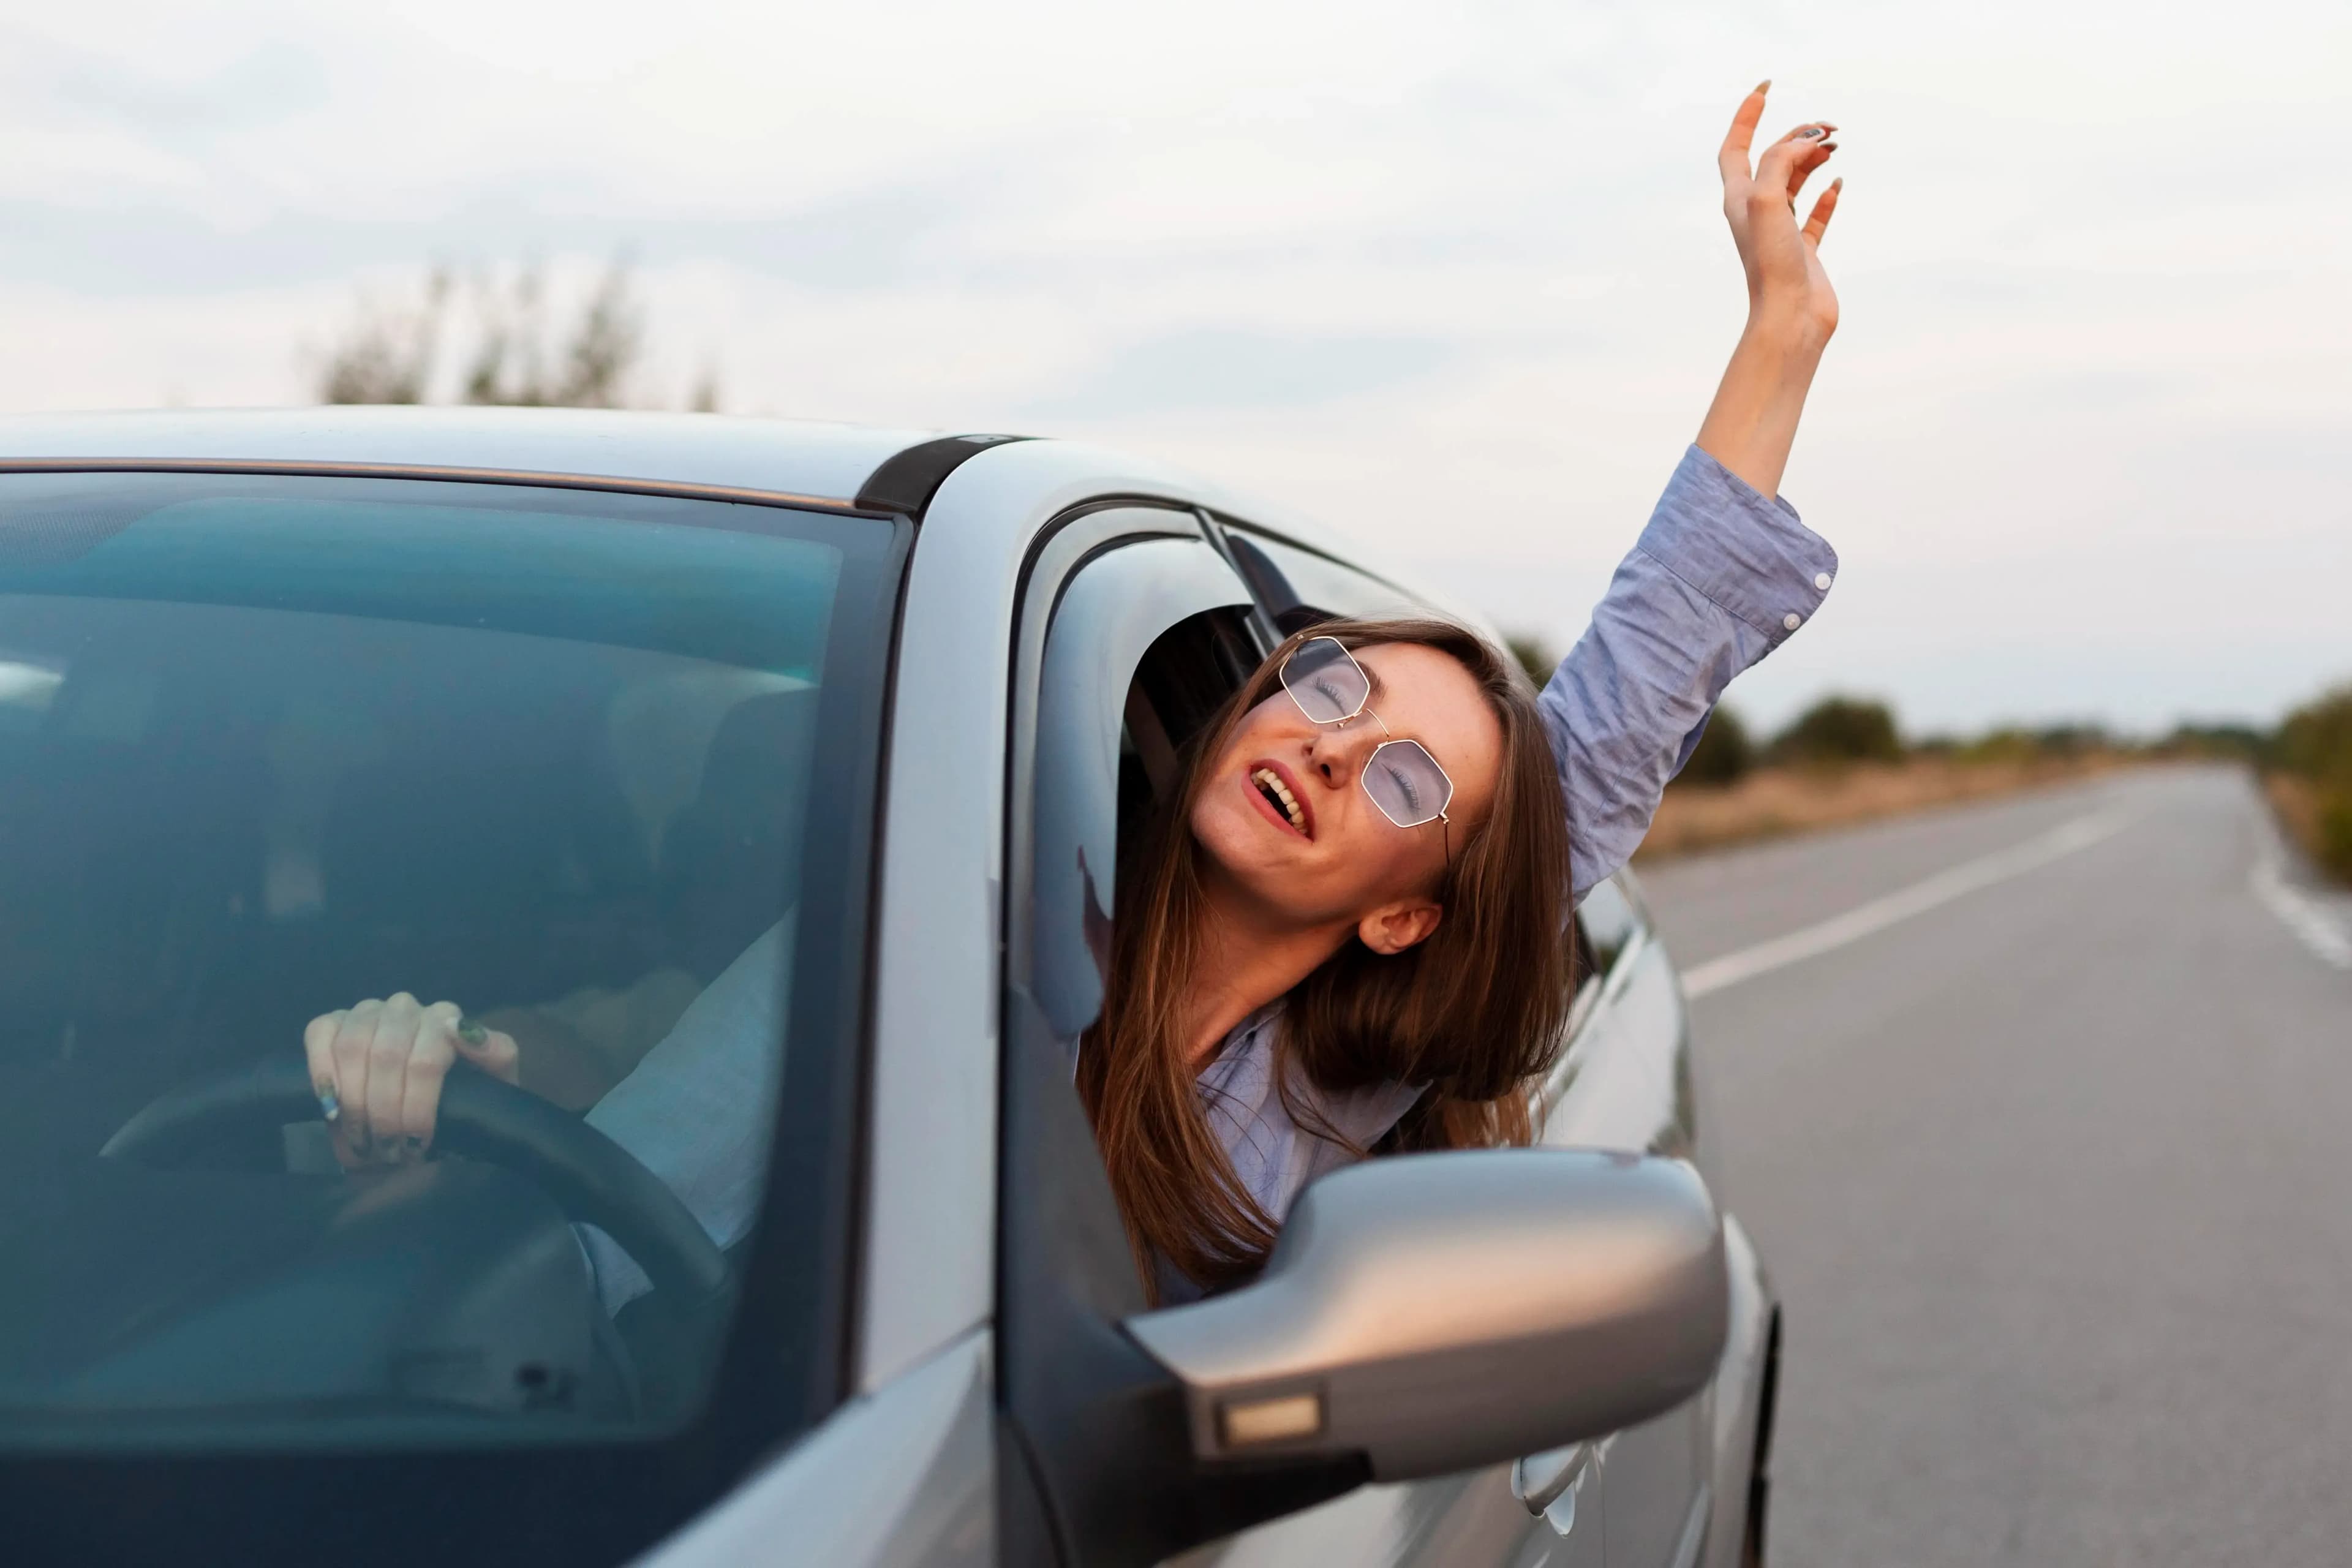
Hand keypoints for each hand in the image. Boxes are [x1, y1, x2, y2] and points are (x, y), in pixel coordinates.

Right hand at [302, 993, 519, 1168]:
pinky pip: (320, 1034)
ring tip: (363, 1142)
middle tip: (389, 1153)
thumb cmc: (465, 1096)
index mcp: (445, 1018)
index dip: (417, 1108)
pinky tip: (330, 1107)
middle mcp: (406, 1009)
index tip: (418, 1145)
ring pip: (352, 1048)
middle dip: (385, 1113)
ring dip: (354, 1102)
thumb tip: (464, 1029)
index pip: (427, 1060)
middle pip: (386, 1057)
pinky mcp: (333, 1022)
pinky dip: (321, 1073)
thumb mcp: (494, 1082)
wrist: (430, 1106)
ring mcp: (367, 1012)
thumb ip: (495, 1053)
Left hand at [1717, 82, 1840, 342]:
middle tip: (1828, 127)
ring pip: (1794, 183)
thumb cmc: (1771, 264)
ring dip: (1812, 159)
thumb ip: (1781, 160)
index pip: (1736, 147)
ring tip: (1835, 145)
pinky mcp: (1804, 252)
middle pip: (1772, 160)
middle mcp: (1756, 213)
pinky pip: (1815, 215)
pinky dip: (1827, 196)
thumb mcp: (1768, 199)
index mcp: (1739, 199)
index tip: (1767, 86)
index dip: (1747, 115)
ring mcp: (1780, 232)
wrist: (1789, 318)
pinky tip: (1838, 183)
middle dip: (1797, 136)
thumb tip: (1807, 141)